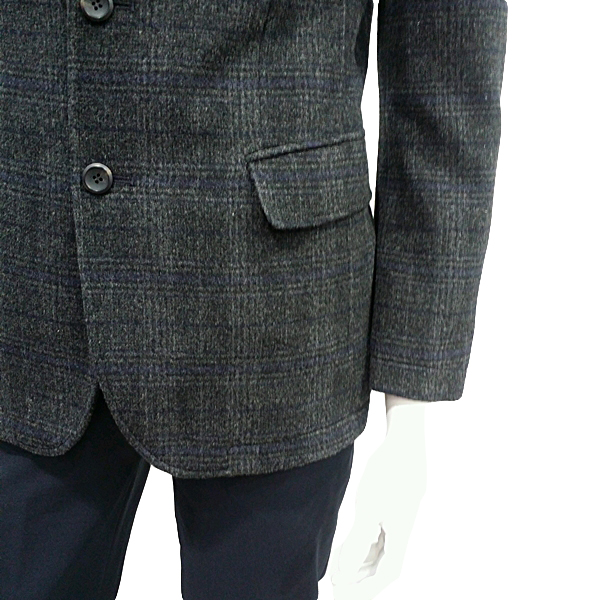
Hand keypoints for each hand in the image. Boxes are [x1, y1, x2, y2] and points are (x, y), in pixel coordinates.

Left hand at [329, 397, 426, 598]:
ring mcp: (400, 517)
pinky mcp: (396, 504)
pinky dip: (367, 543)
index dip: (368, 589)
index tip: (347, 594)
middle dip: (364, 579)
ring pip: (383, 548)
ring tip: (343, 571)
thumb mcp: (367, 510)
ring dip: (364, 562)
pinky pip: (382, 532)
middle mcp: (403, 529)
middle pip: (385, 564)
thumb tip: (344, 575)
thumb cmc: (388, 472)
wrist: (404, 441)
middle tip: (341, 587)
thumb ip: (356, 544)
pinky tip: (353, 543)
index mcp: (400, 535)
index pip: (387, 574)